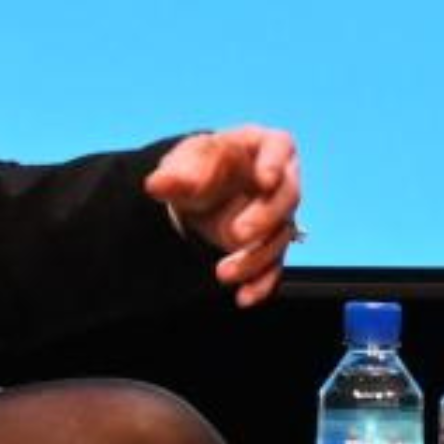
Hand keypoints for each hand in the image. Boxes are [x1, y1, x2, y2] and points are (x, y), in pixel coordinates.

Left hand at [146, 126, 304, 306]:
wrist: (199, 194)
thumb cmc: (200, 168)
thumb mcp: (184, 162)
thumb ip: (175, 174)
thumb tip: (156, 184)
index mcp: (262, 146)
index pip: (280, 146)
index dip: (275, 163)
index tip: (264, 179)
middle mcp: (280, 179)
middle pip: (287, 196)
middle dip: (265, 218)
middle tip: (236, 235)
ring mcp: (279, 214)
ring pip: (281, 235)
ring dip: (256, 258)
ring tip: (223, 273)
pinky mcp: (272, 243)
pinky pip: (275, 265)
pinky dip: (261, 282)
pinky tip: (244, 297)